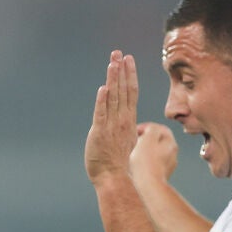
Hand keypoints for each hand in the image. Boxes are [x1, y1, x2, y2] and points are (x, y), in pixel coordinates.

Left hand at [85, 50, 138, 184]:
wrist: (115, 178)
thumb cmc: (119, 164)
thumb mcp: (126, 142)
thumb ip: (126, 129)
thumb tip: (130, 126)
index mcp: (129, 121)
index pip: (131, 92)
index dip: (129, 75)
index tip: (128, 60)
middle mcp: (122, 120)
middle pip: (124, 90)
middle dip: (121, 70)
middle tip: (119, 53)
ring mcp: (112, 125)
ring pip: (113, 97)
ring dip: (113, 79)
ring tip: (112, 62)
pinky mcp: (100, 133)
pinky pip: (101, 113)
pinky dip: (102, 100)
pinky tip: (103, 88)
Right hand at [130, 122, 178, 184]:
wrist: (149, 186)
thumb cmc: (146, 162)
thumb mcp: (147, 139)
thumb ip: (151, 129)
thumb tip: (151, 129)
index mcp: (170, 142)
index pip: (159, 128)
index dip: (146, 127)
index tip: (135, 131)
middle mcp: (172, 152)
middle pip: (158, 140)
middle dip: (146, 139)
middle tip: (134, 142)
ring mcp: (169, 164)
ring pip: (157, 152)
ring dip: (147, 150)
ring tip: (135, 154)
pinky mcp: (162, 174)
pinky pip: (155, 163)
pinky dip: (148, 161)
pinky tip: (139, 166)